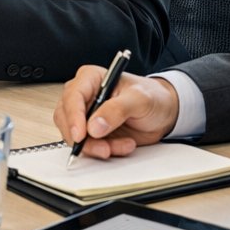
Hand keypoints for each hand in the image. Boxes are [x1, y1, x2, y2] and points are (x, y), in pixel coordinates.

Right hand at [52, 67, 179, 159]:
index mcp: (91, 79)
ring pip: (75, 136)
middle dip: (84, 138)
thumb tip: (94, 126)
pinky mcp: (91, 133)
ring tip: (122, 145)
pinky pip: (88, 146)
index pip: (72, 96)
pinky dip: (103, 150)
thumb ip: (117, 110)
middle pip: (66, 118)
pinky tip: (123, 146)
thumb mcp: (140, 99)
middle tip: (104, 148)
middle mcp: (84, 96)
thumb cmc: (152, 97)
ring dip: (96, 147)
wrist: (163, 112)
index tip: (81, 134)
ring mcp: (86, 116)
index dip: (73, 117)